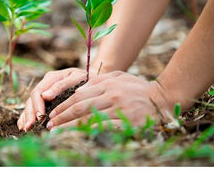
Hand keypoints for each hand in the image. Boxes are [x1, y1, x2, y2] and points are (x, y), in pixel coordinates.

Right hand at [17, 67, 96, 131]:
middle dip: (30, 114)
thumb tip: (45, 96)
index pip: (38, 92)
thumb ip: (61, 85)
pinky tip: (23, 126)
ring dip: (26, 116)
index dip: (37, 105)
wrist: (92, 78)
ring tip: (25, 129)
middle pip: (32, 99)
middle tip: (30, 126)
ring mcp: (44, 92)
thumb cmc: (86, 78)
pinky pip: (33, 108)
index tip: (39, 117)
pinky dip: (27, 116)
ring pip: (30, 104)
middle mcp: (45, 85)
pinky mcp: (45, 100)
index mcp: (51, 78)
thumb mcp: (76, 78)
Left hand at [46, 71, 171, 129]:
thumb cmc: (139, 88)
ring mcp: (119, 108)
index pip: (79, 95)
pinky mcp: (127, 121)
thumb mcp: (119, 76)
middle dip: (61, 117)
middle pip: (80, 106)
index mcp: (107, 83)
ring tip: (57, 133)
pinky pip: (103, 128)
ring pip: (88, 118)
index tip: (52, 114)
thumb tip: (78, 89)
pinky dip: (88, 132)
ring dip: (70, 127)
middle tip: (49, 125)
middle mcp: (111, 94)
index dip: (63, 106)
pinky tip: (78, 137)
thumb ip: (99, 81)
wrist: (164, 97)